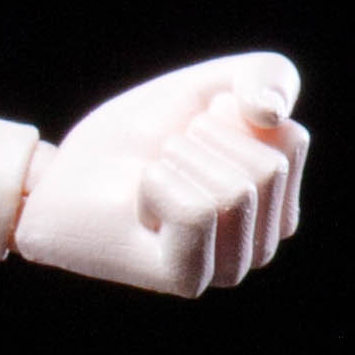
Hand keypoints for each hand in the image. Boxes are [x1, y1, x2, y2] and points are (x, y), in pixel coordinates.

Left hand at [12, 54, 306, 295]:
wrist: (63, 173)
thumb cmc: (136, 136)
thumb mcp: (208, 85)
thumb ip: (264, 75)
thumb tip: (273, 113)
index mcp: (278, 202)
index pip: (292, 140)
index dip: (231, 116)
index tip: (193, 131)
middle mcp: (262, 243)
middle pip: (269, 168)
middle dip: (203, 141)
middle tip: (165, 158)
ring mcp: (228, 269)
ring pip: (236, 191)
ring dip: (177, 162)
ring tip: (151, 179)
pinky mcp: (188, 280)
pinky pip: (198, 211)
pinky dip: (158, 186)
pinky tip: (138, 203)